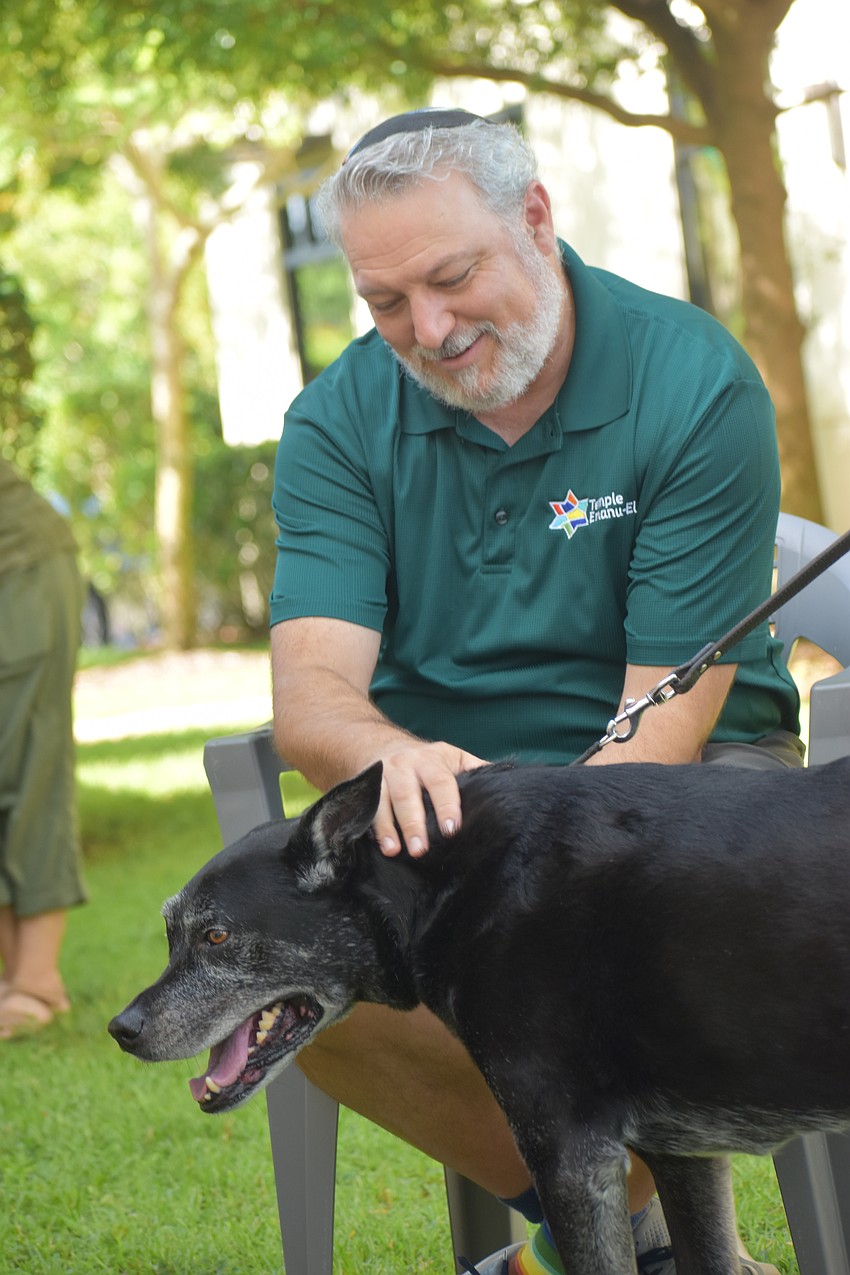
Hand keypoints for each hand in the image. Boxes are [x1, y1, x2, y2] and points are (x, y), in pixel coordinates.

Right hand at [373, 741, 487, 857]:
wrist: (383, 745)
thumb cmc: (429, 762)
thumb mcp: (454, 758)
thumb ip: (476, 771)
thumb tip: (511, 784)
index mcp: (432, 760)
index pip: (441, 782)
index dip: (446, 806)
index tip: (451, 829)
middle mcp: (405, 765)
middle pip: (408, 794)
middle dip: (414, 823)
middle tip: (421, 850)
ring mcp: (383, 775)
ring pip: (384, 801)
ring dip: (388, 827)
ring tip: (394, 851)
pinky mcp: (366, 787)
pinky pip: (367, 807)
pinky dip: (372, 826)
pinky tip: (379, 846)